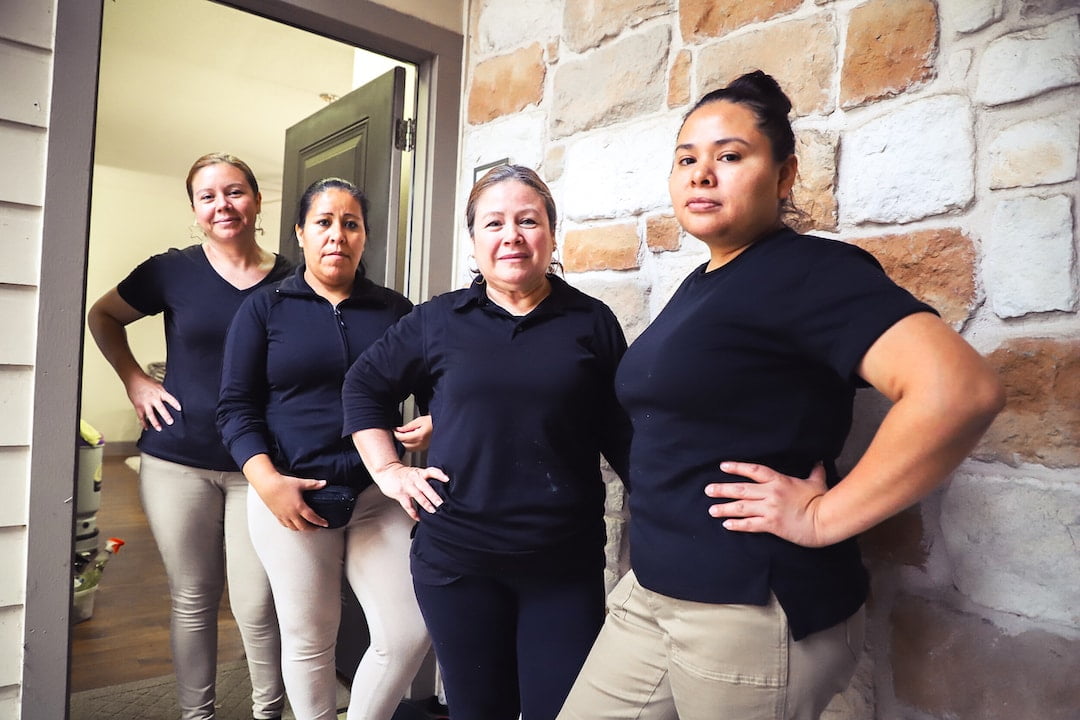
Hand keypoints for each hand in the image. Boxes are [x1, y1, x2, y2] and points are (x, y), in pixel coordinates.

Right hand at [124, 373, 181, 430]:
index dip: (175, 404)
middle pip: (161, 408)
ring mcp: (145, 403)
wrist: (133, 379)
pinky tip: (146, 427)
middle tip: (170, 422)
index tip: (179, 409)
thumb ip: (163, 393)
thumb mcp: (158, 385)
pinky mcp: (138, 406)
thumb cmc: (146, 381)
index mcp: (160, 392)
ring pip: (150, 414)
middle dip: (166, 416)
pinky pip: (141, 416)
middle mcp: (153, 398)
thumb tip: (168, 400)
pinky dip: (143, 422)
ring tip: (159, 428)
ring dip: (155, 422)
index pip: (170, 398)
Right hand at [251, 472, 329, 530]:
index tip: (325, 524)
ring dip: (301, 529)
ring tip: (306, 527)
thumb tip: (324, 483)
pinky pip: (285, 524)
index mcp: (299, 507)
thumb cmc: (282, 484)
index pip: (312, 518)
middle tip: (317, 527)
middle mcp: (291, 514)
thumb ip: (313, 484)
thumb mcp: (300, 483)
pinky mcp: (277, 515)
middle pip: (303, 527)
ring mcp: (283, 515)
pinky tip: (293, 524)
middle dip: (311, 528)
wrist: (267, 484)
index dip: (320, 522)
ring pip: (293, 528)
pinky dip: (291, 526)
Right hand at [372, 463, 449, 521]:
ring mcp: (407, 486)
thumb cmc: (405, 474)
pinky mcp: (400, 494)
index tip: (447, 479)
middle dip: (433, 495)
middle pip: (425, 487)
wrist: (387, 472)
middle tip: (441, 503)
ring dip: (426, 504)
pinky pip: (408, 505)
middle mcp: (414, 479)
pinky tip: (418, 517)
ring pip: (417, 495)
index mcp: (420, 473)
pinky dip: (413, 512)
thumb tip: (443, 486)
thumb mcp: (416, 472)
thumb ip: (427, 478)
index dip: (439, 475)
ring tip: (433, 511)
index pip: (431, 471)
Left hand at [394, 414, 432, 451]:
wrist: (442, 426)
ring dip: (404, 442)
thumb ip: (408, 426)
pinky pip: (413, 449)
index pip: (403, 438)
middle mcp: (421, 443)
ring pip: (407, 448)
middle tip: (398, 431)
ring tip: (405, 434)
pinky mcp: (424, 448)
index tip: (394, 430)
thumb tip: (399, 430)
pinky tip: (410, 438)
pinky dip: (409, 445)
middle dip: (400, 438)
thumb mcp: (419, 420)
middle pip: (404, 444)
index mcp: (420, 436)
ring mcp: (423, 447)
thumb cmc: (433, 422)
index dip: (396, 434)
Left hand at [704, 462, 829, 547]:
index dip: (737, 467)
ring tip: (711, 509)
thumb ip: (815, 471)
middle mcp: (771, 493)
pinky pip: (750, 524)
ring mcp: (769, 509)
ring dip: (725, 508)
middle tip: (708, 490)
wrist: (825, 519)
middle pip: (741, 489)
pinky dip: (737, 524)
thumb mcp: (817, 482)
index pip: (753, 471)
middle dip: (722, 489)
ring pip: (741, 507)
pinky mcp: (771, 525)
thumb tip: (819, 462)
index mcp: (779, 481)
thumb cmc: (821, 500)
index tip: (723, 466)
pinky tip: (726, 524)